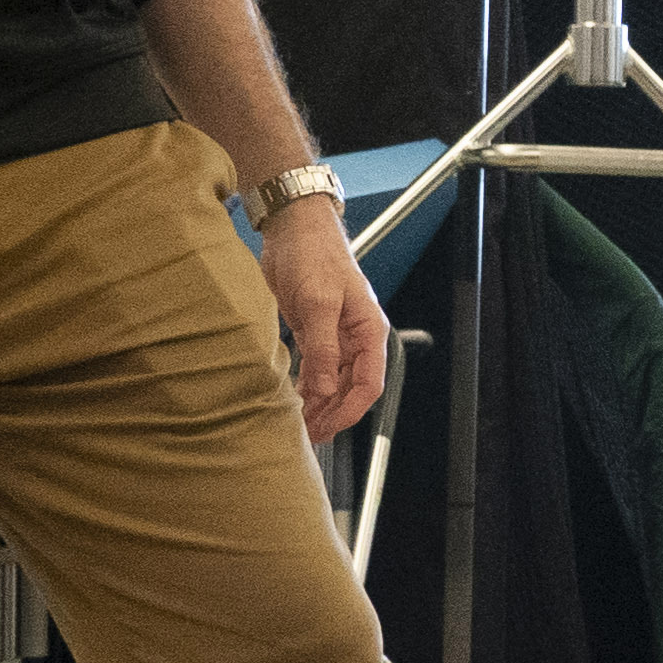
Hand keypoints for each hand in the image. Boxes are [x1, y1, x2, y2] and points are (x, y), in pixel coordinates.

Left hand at [258, 198, 390, 443]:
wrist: (294, 229)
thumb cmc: (315, 255)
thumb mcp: (318, 303)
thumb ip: (322, 349)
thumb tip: (322, 389)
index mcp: (369, 331)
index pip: (369, 384)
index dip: (350, 410)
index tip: (328, 427)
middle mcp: (356, 338)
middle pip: (350, 389)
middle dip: (331, 413)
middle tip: (307, 434)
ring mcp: (335, 336)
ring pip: (332, 382)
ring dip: (318, 405)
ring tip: (298, 424)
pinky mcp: (314, 332)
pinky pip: (315, 369)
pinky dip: (306, 387)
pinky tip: (292, 400)